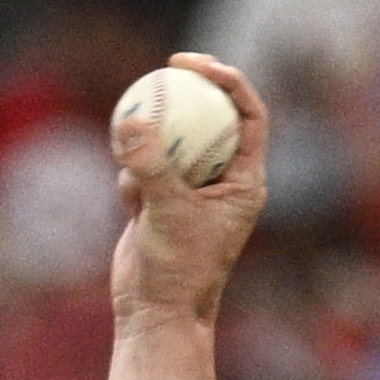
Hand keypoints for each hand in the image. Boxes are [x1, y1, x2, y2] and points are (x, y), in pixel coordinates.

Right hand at [108, 50, 270, 328]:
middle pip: (211, 117)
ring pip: (170, 141)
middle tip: (169, 65)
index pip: (249, 116)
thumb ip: (150, 165)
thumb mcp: (166, 212)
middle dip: (191, 90)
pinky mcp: (159, 200)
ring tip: (139, 164)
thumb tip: (130, 119)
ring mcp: (190, 190)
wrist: (154, 313)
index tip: (198, 66)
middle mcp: (222, 181)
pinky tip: (130, 202)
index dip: (230, 82)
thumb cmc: (177, 269)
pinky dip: (131, 176)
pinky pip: (143, 167)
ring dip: (150, 143)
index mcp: (246, 181)